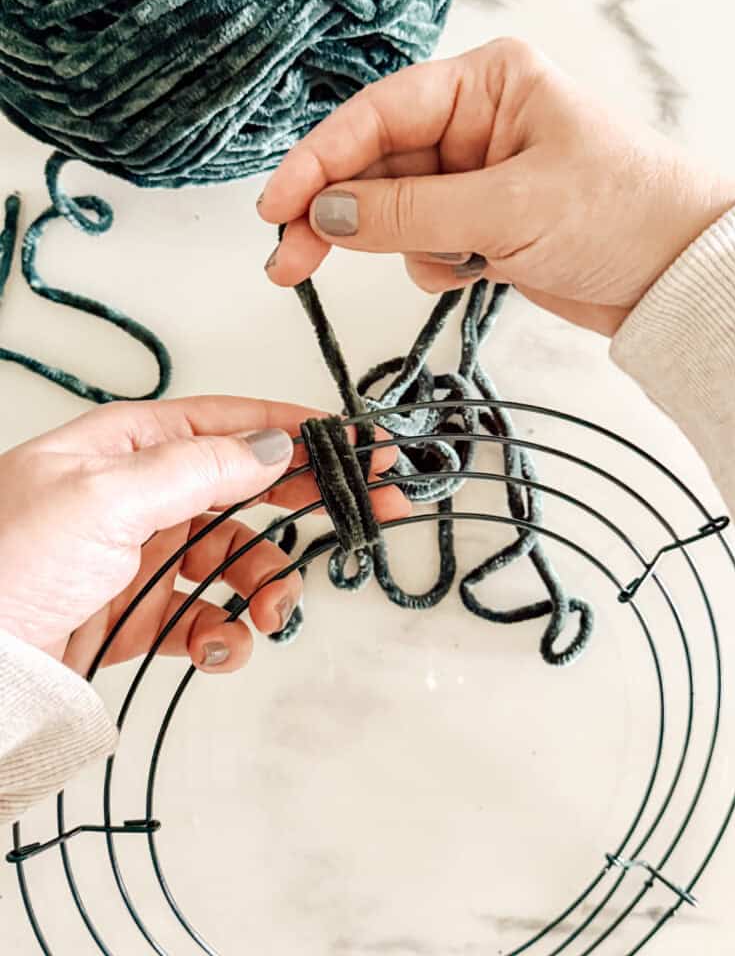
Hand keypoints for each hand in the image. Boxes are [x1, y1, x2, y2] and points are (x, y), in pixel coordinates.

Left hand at [0, 398, 405, 674]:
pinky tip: (224, 644)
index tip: (349, 440)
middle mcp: (144, 496)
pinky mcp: (147, 614)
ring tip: (269, 611)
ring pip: (240, 559)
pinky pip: (211, 616)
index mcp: (131, 448)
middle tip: (364, 509)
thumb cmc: (5, 563)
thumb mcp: (105, 498)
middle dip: (306, 502)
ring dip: (266, 586)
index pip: (230, 424)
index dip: (294, 428)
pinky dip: (229, 634)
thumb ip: (197, 469)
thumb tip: (271, 445)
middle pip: (247, 489)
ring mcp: (148, 556)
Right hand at [259, 38, 734, 335]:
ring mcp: (476, 178)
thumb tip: (327, 214)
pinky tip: (476, 273)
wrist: (679, 278)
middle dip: (337, 215)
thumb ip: (409, 212)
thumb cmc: (623, 214)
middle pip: (374, 166)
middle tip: (289, 263)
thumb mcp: (510, 207)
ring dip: (402, 246)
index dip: (318, 162)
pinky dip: (435, 265)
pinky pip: (424, 245)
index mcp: (486, 84)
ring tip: (454, 265)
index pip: (378, 116)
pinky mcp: (482, 226)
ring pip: (394, 212)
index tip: (276, 208)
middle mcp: (474, 123)